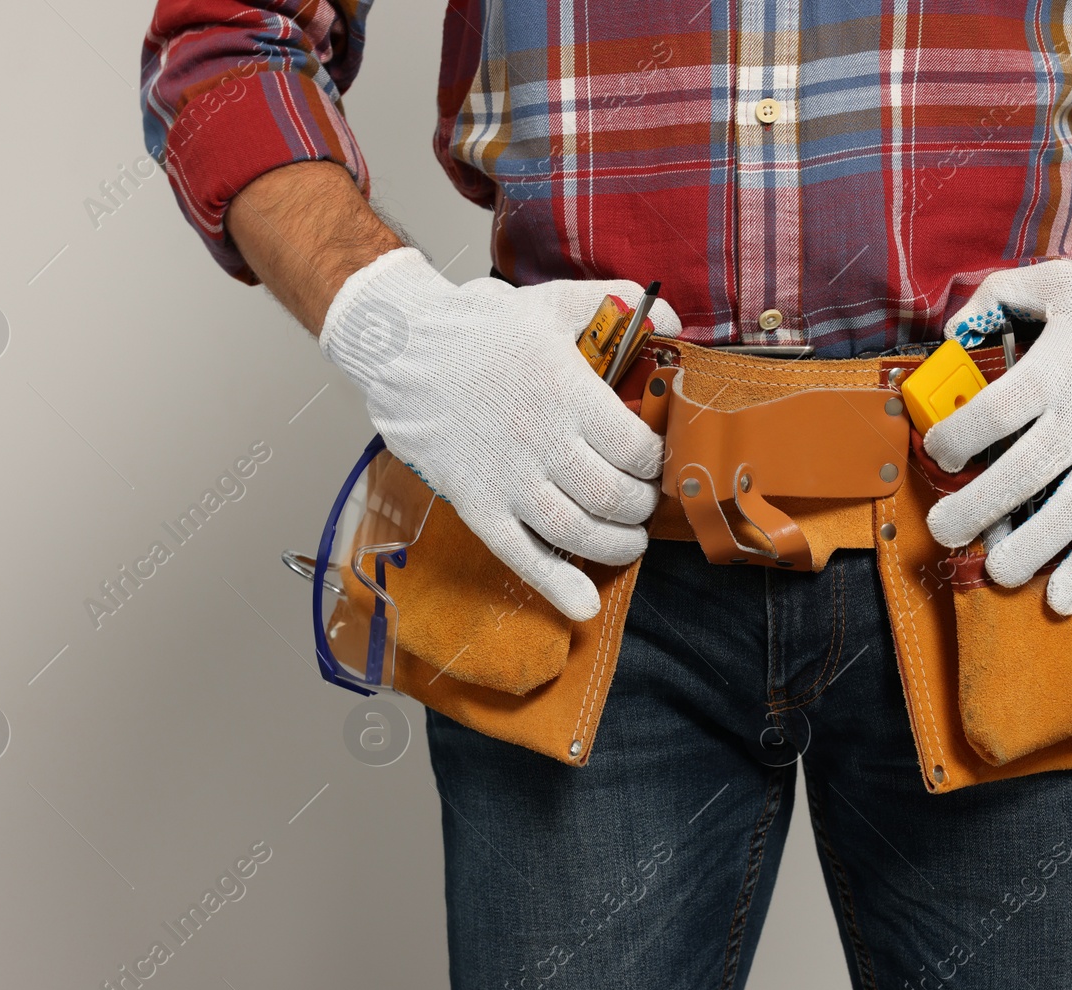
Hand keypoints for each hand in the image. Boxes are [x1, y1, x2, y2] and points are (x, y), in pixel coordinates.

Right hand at [317, 247, 679, 620]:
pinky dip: (557, 585)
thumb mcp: (552, 304)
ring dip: (616, 546)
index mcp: (568, 393)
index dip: (656, 464)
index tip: (655, 463)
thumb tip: (670, 315)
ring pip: (578, 532)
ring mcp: (508, 479)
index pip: (636, 449)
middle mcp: (543, 442)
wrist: (401, 350)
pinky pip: (521, 555)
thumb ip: (616, 304)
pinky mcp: (477, 504)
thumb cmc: (478, 328)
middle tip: (643, 503)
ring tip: (628, 541)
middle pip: (614, 496)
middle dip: (641, 508)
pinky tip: (584, 604)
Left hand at [923, 223, 1071, 614]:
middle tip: (942, 530)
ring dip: (1026, 551)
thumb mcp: (1060, 283)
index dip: (954, 439)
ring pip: (1067, 515)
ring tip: (993, 569)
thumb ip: (999, 296)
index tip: (939, 452)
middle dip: (972, 510)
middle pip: (1019, 474)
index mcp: (1057, 370)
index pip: (993, 414)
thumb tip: (953, 327)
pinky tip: (1060, 598)